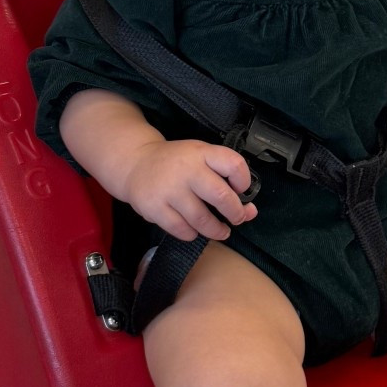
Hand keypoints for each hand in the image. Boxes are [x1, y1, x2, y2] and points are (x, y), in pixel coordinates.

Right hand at [122, 138, 255, 244]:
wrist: (135, 163)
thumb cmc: (176, 164)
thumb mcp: (201, 159)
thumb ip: (226, 179)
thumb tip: (251, 211)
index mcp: (201, 153)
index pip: (234, 164)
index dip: (244, 181)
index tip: (242, 190)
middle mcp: (186, 170)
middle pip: (221, 197)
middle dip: (236, 213)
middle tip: (237, 219)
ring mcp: (169, 190)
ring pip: (202, 219)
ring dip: (216, 230)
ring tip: (221, 231)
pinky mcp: (155, 208)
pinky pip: (182, 230)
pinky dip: (192, 234)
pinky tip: (194, 230)